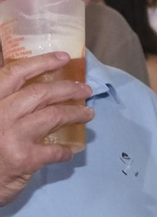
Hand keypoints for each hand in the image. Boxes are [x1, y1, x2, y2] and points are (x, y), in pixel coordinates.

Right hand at [0, 52, 93, 209]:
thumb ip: (4, 102)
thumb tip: (32, 87)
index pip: (14, 73)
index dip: (41, 62)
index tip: (62, 57)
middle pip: (40, 93)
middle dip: (68, 88)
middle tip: (85, 90)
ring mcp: (11, 135)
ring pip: (54, 116)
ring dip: (76, 113)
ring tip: (88, 114)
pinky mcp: (24, 158)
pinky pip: (55, 150)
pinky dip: (66, 150)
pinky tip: (71, 151)